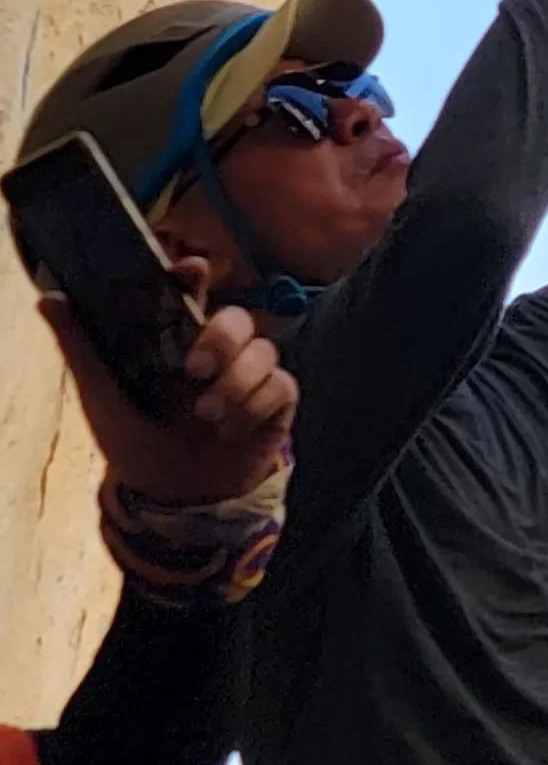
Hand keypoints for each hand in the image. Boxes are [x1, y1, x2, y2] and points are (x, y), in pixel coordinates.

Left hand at [42, 277, 296, 505]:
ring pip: (264, 351)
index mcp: (178, 340)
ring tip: (207, 415)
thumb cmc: (134, 440)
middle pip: (238, 318)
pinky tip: (229, 431)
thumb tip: (49, 299)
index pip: (192, 292)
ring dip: (237, 382)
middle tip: (194, 370)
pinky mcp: (274, 403)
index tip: (192, 268)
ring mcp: (248, 375)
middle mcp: (218, 352)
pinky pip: (281, 386)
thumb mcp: (101, 396)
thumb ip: (81, 349)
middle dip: (221, 338)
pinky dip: (255, 408)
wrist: (171, 495)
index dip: (195, 275)